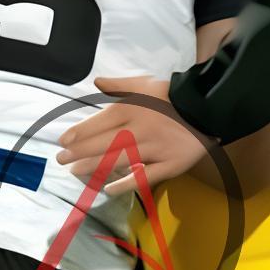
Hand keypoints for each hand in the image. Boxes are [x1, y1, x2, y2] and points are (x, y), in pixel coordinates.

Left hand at [56, 76, 207, 190]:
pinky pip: (146, 176)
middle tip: (61, 160)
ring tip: (75, 172)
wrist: (208, 108)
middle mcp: (140, 129)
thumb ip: (119, 85)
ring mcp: (155, 148)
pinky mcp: (170, 164)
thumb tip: (96, 81)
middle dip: (79, 152)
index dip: (79, 132)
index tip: (63, 141)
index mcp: (133, 108)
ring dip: (94, 167)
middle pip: (104, 143)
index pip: (100, 121)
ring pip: (120, 160)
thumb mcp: (145, 83)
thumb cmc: (172, 96)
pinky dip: (127, 183)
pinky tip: (109, 189)